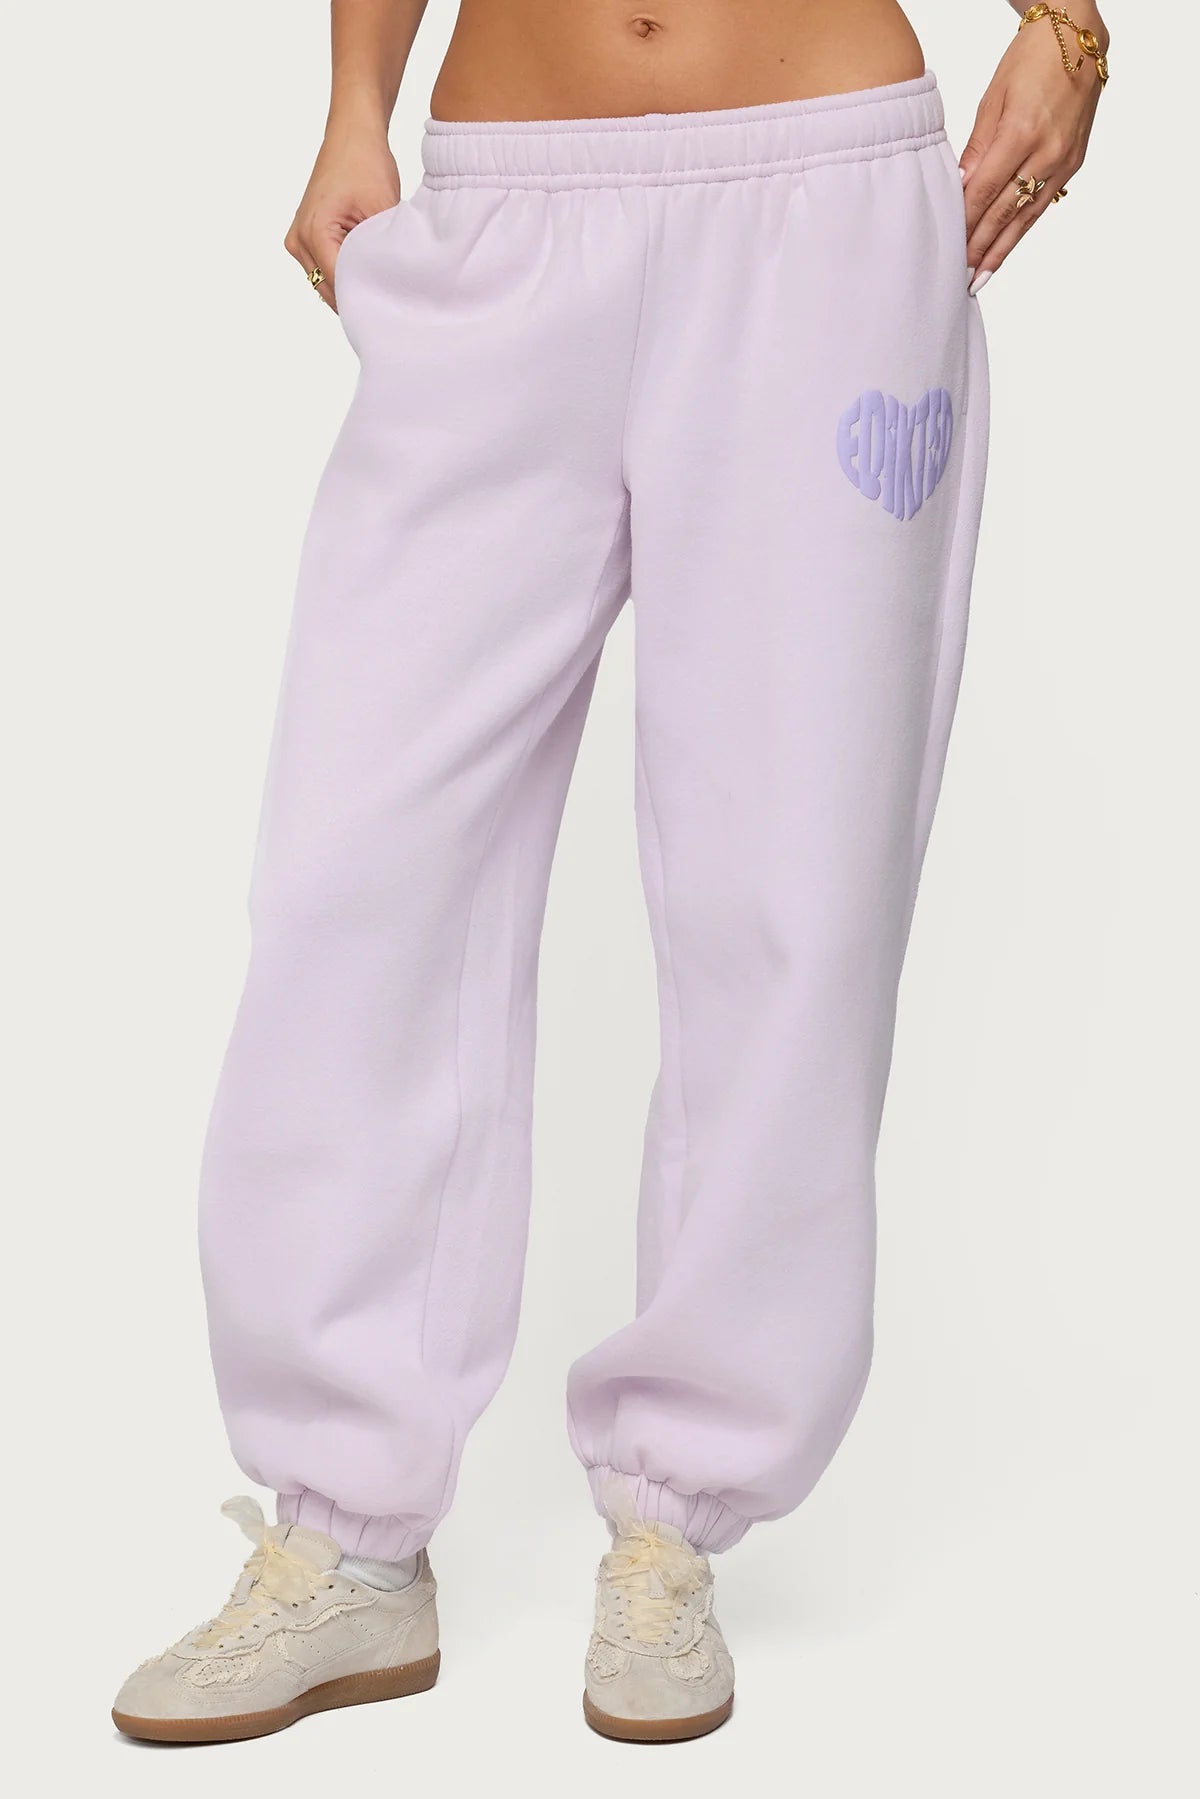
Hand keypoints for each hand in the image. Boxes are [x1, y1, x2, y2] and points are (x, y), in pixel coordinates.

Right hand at [284, 122, 400, 312]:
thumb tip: (393, 287)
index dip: (366, 300)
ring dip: (351, 286)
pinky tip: (366, 270)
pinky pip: (324, 269)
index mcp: (314, 232)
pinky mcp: (303, 238)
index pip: (340, 286)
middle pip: (330, 290)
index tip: (390, 311)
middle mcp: (298, 240)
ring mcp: (297, 240)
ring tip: (379, 284)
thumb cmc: (366, 163)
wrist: (352, 135)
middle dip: (358, 297)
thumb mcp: (383, 210)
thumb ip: (383, 252)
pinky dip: (344, 273)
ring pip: (326, 283)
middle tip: (389, 303)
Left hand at [960, 6, 1106, 292]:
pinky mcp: (1073, 163)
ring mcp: (1063, 161)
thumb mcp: (992, 100)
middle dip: (979, 249)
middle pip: (1005, 212)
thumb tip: (959, 191)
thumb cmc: (1028, 61)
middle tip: (957, 280)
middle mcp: (1046, 153)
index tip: (945, 251)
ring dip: (1000, 251)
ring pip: (1026, 217)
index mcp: (1021, 133)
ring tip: (979, 279)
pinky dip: (1021, 231)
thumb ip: (976, 149)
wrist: (1076, 39)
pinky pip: (1042, 206)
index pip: (983, 192)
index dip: (964, 225)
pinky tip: (1005, 250)